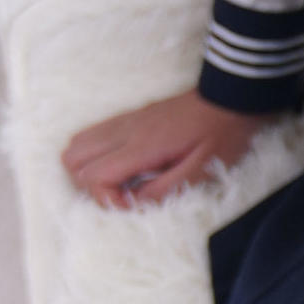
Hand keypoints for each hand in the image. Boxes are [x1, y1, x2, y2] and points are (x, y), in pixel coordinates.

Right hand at [61, 90, 269, 207]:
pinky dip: (96, 156)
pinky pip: (93, 135)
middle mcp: (125, 130)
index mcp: (141, 146)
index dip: (107, 200)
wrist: (231, 97)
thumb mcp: (201, 170)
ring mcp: (124, 121)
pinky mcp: (129, 118)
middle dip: (89, 186)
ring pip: (77, 144)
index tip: (133, 207)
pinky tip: (124, 167)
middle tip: (121, 197)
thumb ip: (165, 190)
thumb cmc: (222, 134)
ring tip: (120, 184)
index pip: (94, 176)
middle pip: (72, 159)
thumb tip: (134, 205)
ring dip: (88, 170)